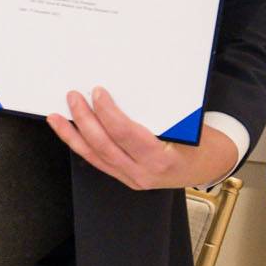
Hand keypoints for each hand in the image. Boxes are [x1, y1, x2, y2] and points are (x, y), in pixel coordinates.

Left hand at [48, 87, 236, 189]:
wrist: (209, 165)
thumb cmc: (201, 141)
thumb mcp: (186, 124)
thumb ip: (158, 111)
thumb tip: (129, 86)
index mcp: (160, 159)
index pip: (125, 134)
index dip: (107, 112)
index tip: (97, 93)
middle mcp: (143, 173)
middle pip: (104, 145)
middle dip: (85, 120)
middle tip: (74, 97)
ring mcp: (132, 178)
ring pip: (95, 156)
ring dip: (73, 135)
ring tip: (56, 117)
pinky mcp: (125, 177)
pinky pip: (98, 162)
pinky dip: (81, 146)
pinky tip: (69, 133)